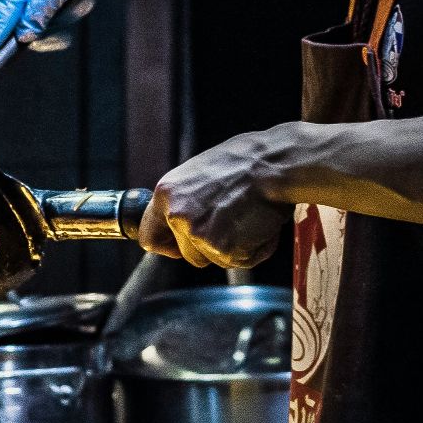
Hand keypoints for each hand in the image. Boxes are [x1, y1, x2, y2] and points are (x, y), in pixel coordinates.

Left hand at [137, 127, 296, 268]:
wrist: (274, 164)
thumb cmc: (246, 161)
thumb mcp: (199, 173)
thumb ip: (186, 200)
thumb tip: (183, 219)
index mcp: (166, 194)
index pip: (149, 238)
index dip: (168, 246)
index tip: (180, 247)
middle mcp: (177, 216)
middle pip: (189, 255)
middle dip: (211, 248)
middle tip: (233, 225)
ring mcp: (199, 235)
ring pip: (217, 259)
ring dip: (236, 247)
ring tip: (251, 217)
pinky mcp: (224, 249)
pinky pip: (242, 261)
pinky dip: (256, 249)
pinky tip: (262, 223)